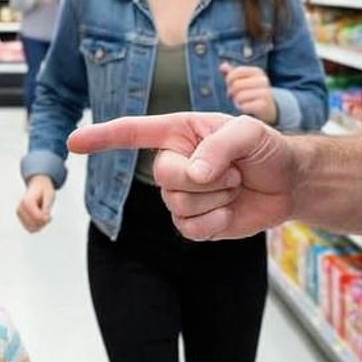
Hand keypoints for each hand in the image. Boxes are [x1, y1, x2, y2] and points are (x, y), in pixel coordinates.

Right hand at [16, 175, 55, 232]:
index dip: (46, 219)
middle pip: (33, 224)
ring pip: (31, 228)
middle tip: (48, 216)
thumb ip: (46, 208)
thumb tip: (44, 219)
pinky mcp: (21, 217)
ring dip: (40, 225)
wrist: (38, 184)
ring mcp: (19, 213)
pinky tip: (40, 220)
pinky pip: (29, 228)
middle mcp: (21, 208)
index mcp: (27, 201)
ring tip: (44, 218)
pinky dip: (36, 226)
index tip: (50, 216)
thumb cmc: (44, 189)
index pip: (37, 217)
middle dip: (43, 223)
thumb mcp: (49, 195)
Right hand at [67, 112, 296, 240]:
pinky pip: (188, 230)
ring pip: (177, 205)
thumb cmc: (268, 148)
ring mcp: (182, 194)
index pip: (132, 132)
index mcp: (179, 131)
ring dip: (215, 198)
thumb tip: (194, 173)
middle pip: (163, 176)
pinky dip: (215, 222)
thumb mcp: (251, 131)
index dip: (102, 137)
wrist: (288, 184)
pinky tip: (230, 211)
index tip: (74, 142)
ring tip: (235, 185)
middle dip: (203, 177)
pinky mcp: (194, 222)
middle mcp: (174, 161)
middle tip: (233, 171)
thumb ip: (220, 146)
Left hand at [220, 62, 277, 123]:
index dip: (229, 80)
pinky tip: (247, 108)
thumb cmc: (251, 93)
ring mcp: (265, 93)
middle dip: (232, 93)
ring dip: (237, 102)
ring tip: (242, 102)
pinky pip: (244, 106)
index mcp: (257, 72)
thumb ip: (232, 73)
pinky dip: (242, 108)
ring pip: (239, 96)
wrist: (268, 108)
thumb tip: (222, 67)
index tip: (232, 85)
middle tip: (237, 96)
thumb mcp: (243, 81)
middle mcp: (263, 80)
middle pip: (236, 85)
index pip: (235, 72)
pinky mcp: (264, 105)